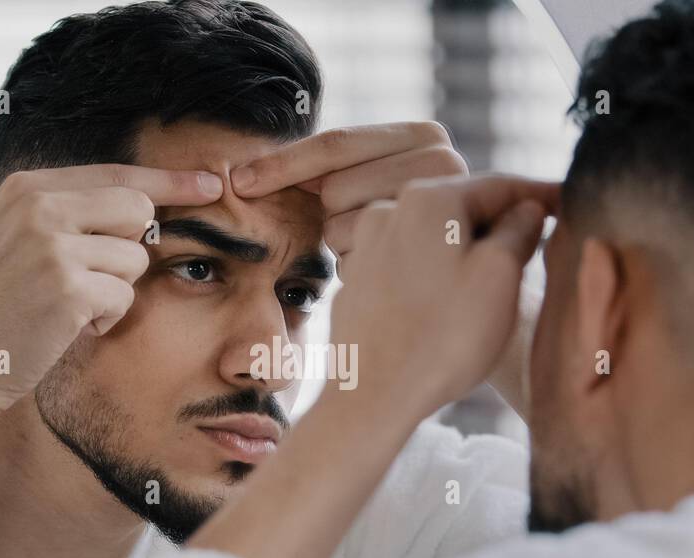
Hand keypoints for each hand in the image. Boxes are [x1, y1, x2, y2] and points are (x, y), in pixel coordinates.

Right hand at [0, 164, 222, 413]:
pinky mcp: (68, 288)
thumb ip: (60, 213)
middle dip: (130, 248)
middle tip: (93, 278)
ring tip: (68, 309)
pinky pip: (123, 297)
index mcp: (26, 188)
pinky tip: (68, 328)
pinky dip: (105, 320)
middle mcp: (38, 207)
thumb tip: (137, 202)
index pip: (116, 174)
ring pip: (134, 259)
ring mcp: (52, 245)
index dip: (168, 181)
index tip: (210, 184)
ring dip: (113, 292)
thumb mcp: (9, 238)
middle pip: (137, 209)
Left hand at [230, 122, 467, 272]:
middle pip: (336, 189)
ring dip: (342, 244)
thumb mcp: (366, 181)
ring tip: (371, 248)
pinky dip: (353, 268)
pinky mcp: (427, 255)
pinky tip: (378, 270)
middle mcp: (444, 163)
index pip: (338, 143)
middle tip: (353, 224)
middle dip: (329, 212)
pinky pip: (354, 261)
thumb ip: (330, 167)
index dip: (282, 163)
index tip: (239, 182)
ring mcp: (440, 210)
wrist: (454, 285)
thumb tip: (243, 175)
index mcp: (425, 136)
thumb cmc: (397, 226)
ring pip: (341, 226)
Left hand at [328, 175, 554, 419]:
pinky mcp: (357, 284)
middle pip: (462, 208)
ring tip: (497, 280)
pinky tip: (452, 303)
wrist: (373, 398)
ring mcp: (366, 248)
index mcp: (429, 198)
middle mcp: (389, 211)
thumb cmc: (445, 339)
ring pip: (434, 237)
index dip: (541, 193)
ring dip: (467, 250)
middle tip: (540, 242)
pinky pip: (408, 267)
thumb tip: (528, 209)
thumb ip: (520, 231)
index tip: (570, 200)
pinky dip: (435, 275)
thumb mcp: (500, 277)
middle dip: (501, 223)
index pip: (500, 184)